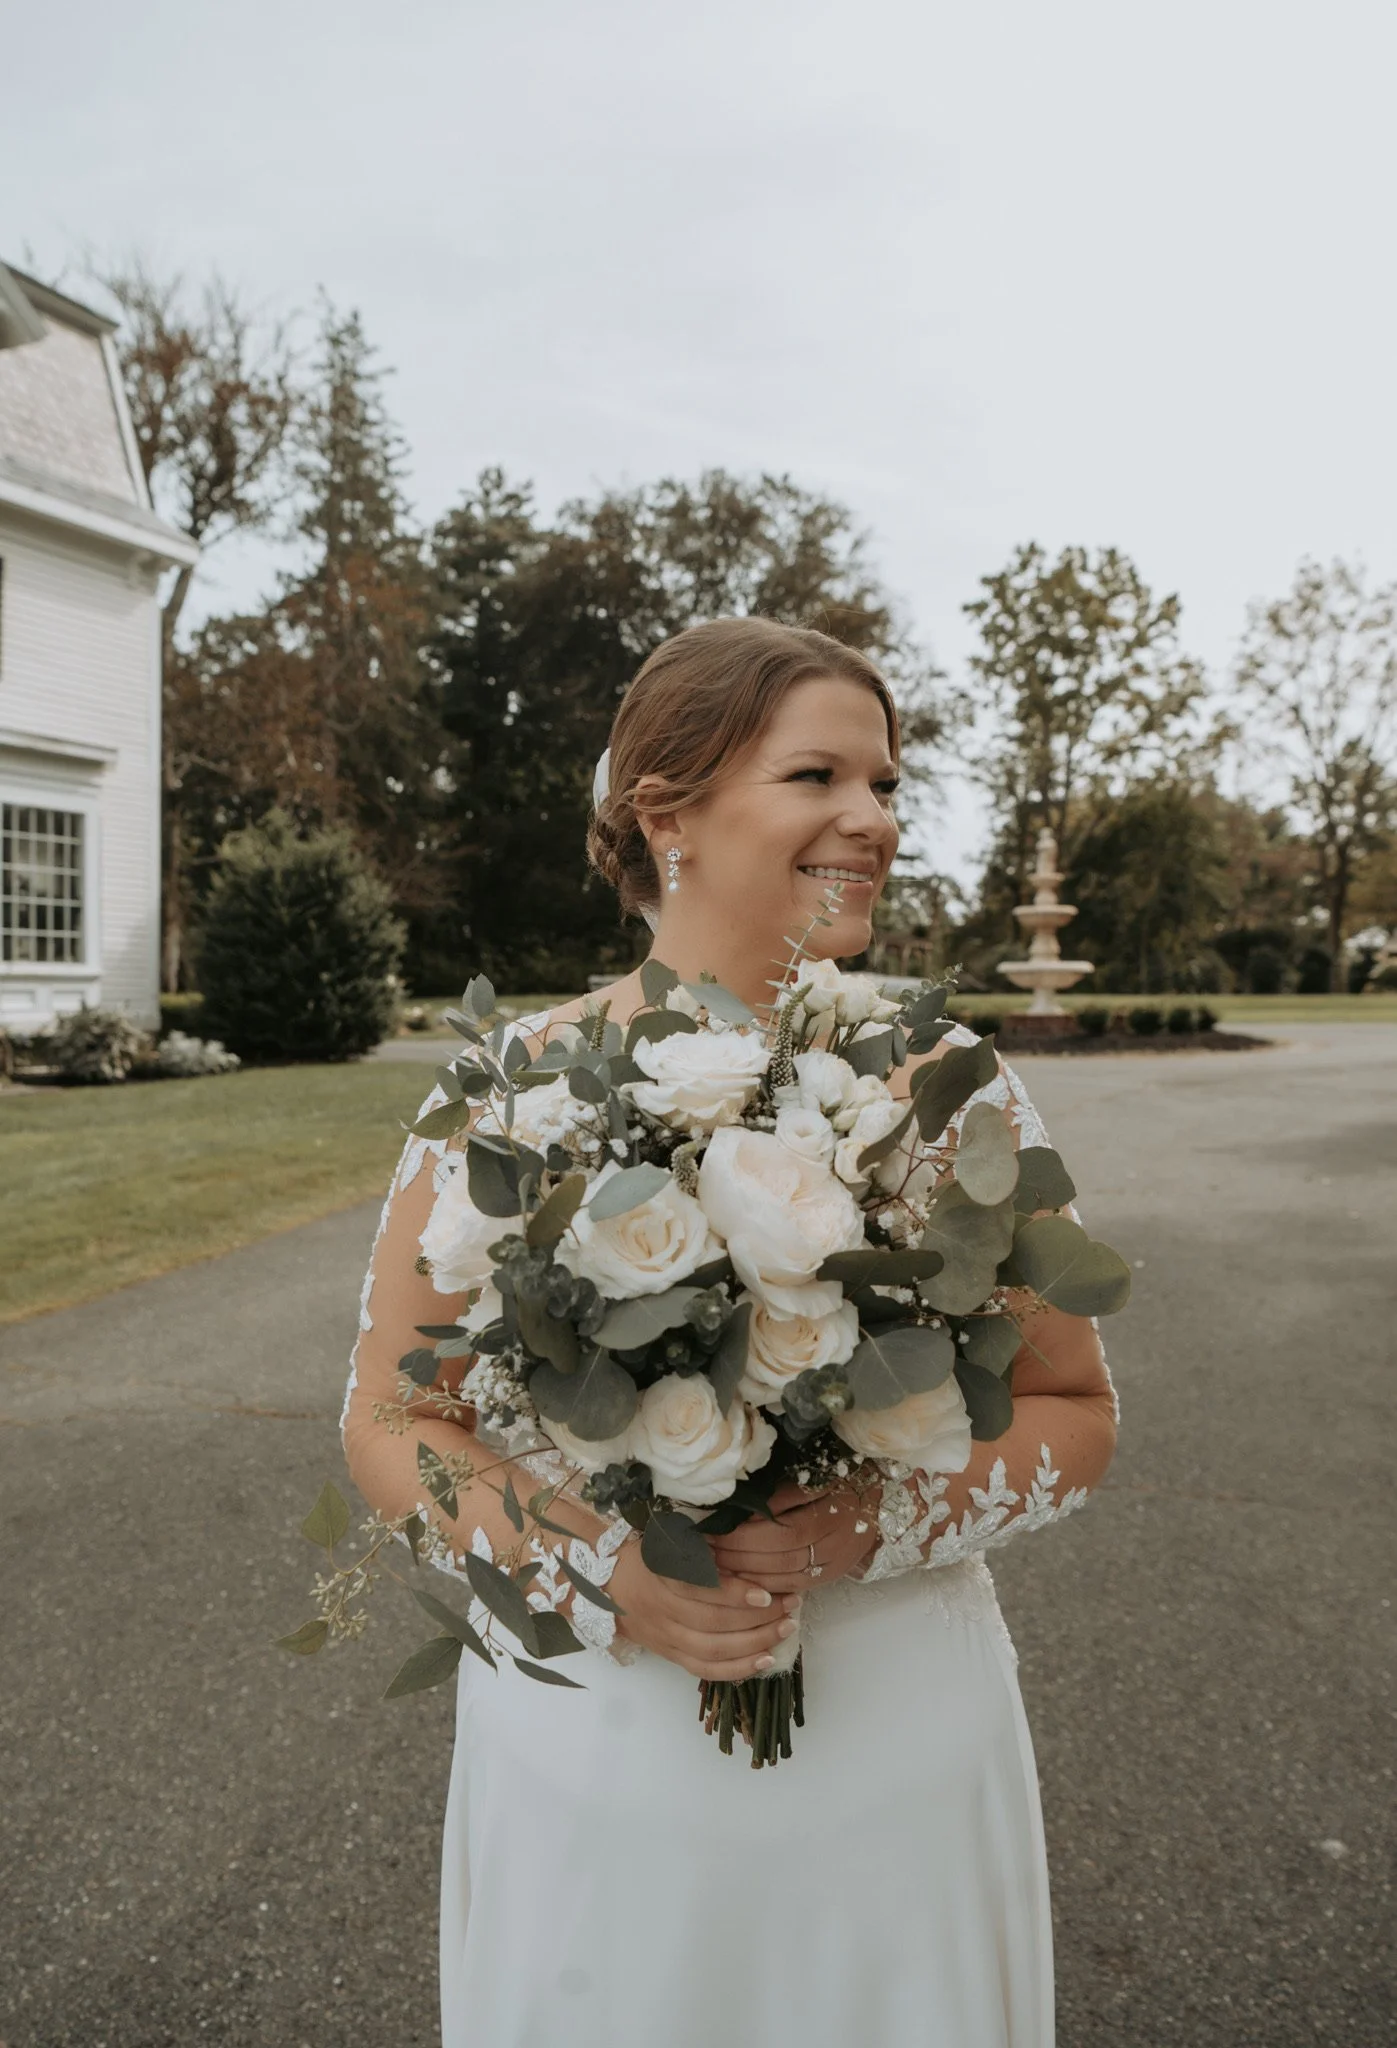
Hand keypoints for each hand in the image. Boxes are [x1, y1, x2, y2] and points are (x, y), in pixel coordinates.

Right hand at [608, 1541, 801, 1679]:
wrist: (611, 1589)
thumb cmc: (649, 1557)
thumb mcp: (668, 1540)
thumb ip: (702, 1544)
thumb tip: (750, 1538)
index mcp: (661, 1575)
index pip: (699, 1589)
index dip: (733, 1594)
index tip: (765, 1592)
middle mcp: (662, 1610)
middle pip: (712, 1623)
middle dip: (757, 1618)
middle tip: (790, 1606)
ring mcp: (666, 1637)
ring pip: (712, 1649)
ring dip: (755, 1643)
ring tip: (786, 1629)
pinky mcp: (671, 1656)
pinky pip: (706, 1670)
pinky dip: (737, 1669)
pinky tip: (766, 1660)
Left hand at [708, 1482, 879, 1594]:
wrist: (880, 1499)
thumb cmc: (839, 1479)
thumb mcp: (811, 1477)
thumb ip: (777, 1496)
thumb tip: (733, 1508)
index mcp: (829, 1512)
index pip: (779, 1532)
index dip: (743, 1536)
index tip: (712, 1531)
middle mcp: (834, 1543)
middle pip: (780, 1558)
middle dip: (738, 1557)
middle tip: (706, 1552)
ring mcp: (834, 1563)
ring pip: (786, 1577)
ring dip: (747, 1575)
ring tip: (717, 1567)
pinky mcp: (831, 1576)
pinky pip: (795, 1587)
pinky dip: (767, 1586)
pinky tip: (743, 1581)